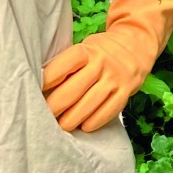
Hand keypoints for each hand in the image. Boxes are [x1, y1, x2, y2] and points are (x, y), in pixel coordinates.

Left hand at [42, 0, 172, 132]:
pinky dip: (93, 122)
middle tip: (44, 117)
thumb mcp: (84, 49)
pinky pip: (107, 112)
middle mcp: (101, 64)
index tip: (36, 93)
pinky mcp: (125, 92)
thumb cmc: (100, 52)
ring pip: (88, 105)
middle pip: (71, 91)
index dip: (45, 83)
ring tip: (61, 126)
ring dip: (71, 120)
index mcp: (85, 51)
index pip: (60, 68)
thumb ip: (68, 66)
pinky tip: (84, 126)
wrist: (136, 46)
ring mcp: (115, 79)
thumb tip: (44, 90)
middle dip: (54, 108)